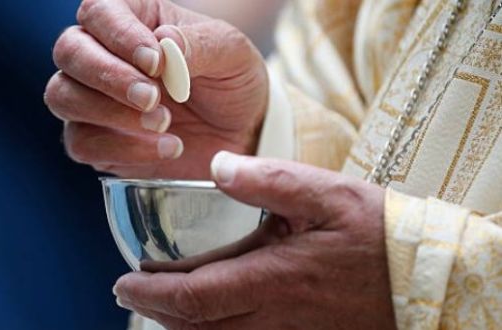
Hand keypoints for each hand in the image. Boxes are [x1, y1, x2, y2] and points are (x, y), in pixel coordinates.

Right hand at [44, 0, 267, 178]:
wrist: (242, 133)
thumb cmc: (231, 82)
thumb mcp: (232, 54)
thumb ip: (198, 44)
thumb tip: (161, 43)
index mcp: (133, 19)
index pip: (99, 10)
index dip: (119, 34)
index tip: (156, 62)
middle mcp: (104, 55)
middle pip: (69, 51)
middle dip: (109, 76)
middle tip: (153, 98)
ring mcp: (94, 100)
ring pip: (62, 96)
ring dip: (110, 112)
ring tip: (163, 122)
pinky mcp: (98, 142)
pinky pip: (81, 143)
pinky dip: (123, 149)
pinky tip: (166, 147)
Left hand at [113, 152, 395, 328]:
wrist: (421, 276)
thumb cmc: (375, 232)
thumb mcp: (324, 193)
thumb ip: (267, 179)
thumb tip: (219, 164)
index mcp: (272, 277)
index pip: (194, 297)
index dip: (151, 293)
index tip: (123, 280)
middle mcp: (273, 315)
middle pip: (196, 326)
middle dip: (156, 310)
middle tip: (131, 289)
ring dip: (180, 324)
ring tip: (161, 299)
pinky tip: (208, 316)